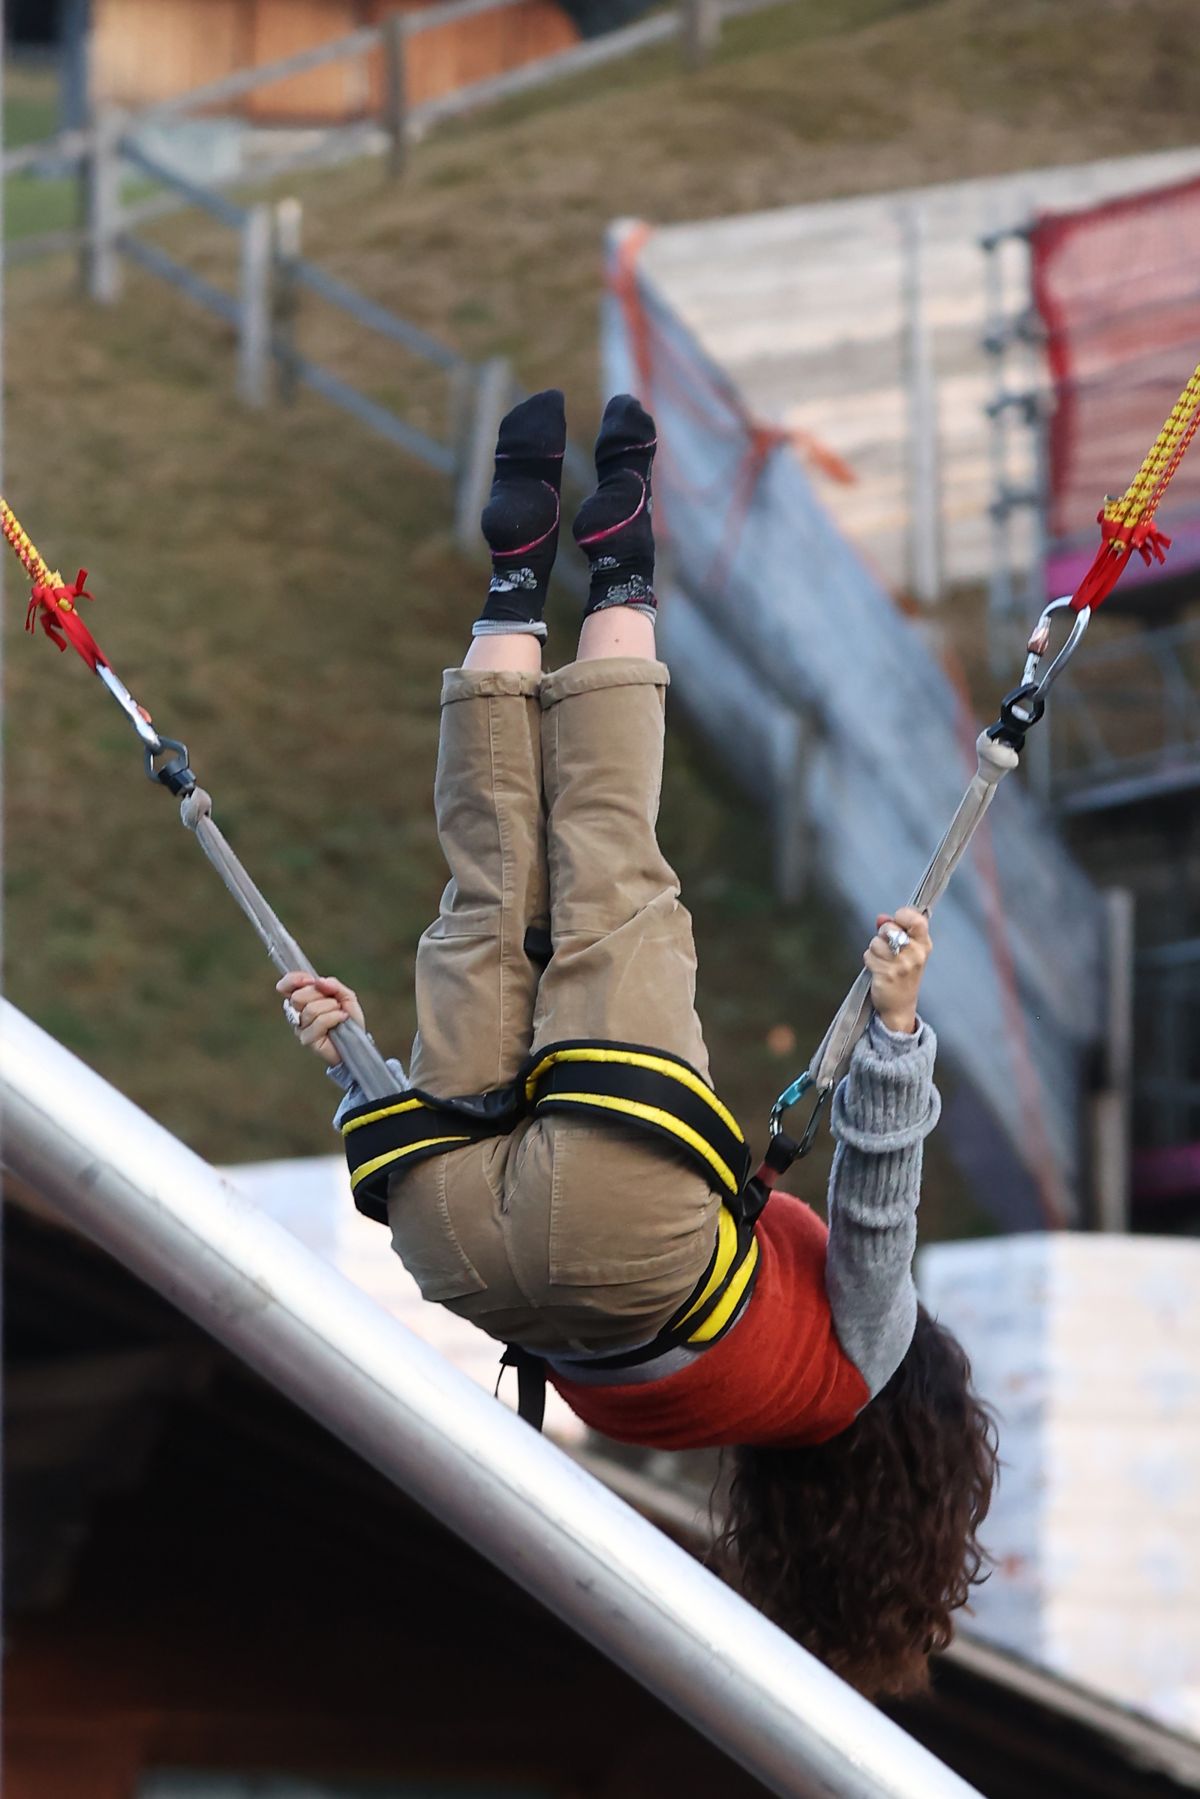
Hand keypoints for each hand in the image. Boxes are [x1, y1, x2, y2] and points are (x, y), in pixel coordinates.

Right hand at [276, 970, 365, 1066]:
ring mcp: (300, 1028)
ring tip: (340, 1014)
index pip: (286, 986)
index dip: (294, 980)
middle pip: (297, 997)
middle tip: (334, 1003)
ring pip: (311, 1009)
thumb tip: (319, 981)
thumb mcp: (345, 996)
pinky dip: (335, 1017)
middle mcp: (297, 1013)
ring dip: (332, 1008)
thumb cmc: (349, 1019)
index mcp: (303, 999)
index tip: (310, 980)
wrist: (357, 1041)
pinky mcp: (306, 1040)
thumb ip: (333, 985)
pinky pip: (319, 1022)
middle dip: (320, 996)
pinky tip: (342, 1019)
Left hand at [863, 906, 930, 1034]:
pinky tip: (878, 969)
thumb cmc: (904, 975)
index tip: (897, 922)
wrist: (900, 1005)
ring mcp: (901, 965)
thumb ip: (896, 930)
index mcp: (924, 945)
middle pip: (890, 928)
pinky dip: (869, 960)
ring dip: (875, 950)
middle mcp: (915, 954)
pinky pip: (868, 955)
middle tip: (889, 947)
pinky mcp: (886, 974)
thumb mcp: (908, 950)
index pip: (916, 920)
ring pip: (876, 942)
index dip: (902, 916)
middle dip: (883, 934)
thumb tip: (881, 918)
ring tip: (884, 961)